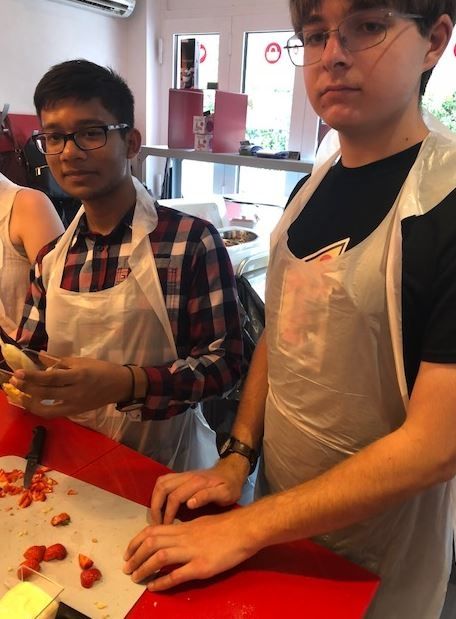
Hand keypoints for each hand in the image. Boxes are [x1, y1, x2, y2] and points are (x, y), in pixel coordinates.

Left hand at [9, 357, 130, 417]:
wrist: (119, 385)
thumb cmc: (101, 369)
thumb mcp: (81, 361)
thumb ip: (59, 362)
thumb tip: (39, 359)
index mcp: (78, 376)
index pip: (51, 378)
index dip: (32, 377)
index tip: (18, 373)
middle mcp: (75, 392)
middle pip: (45, 393)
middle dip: (26, 388)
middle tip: (14, 381)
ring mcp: (75, 405)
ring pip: (46, 408)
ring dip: (30, 402)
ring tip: (20, 395)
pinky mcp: (75, 412)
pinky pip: (53, 413)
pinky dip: (41, 408)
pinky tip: (33, 402)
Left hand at [123, 508, 258, 590]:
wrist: (245, 529)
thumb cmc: (226, 526)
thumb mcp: (200, 524)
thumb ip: (185, 532)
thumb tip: (172, 538)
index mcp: (183, 527)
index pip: (153, 531)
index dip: (136, 541)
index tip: (128, 552)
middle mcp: (184, 538)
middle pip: (152, 543)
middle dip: (135, 556)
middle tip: (126, 568)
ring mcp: (192, 552)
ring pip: (160, 556)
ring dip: (144, 568)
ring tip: (135, 578)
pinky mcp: (202, 566)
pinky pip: (177, 574)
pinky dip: (162, 581)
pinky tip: (154, 587)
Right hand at [151, 455, 249, 524]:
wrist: (232, 471)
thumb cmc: (230, 486)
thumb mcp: (225, 494)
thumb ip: (208, 497)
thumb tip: (189, 503)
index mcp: (197, 482)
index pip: (175, 497)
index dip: (168, 513)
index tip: (167, 527)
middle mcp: (187, 476)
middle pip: (163, 487)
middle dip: (156, 506)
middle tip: (157, 524)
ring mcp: (183, 475)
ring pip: (161, 483)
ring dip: (155, 499)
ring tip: (157, 516)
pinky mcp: (182, 476)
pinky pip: (164, 482)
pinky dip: (158, 493)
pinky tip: (161, 506)